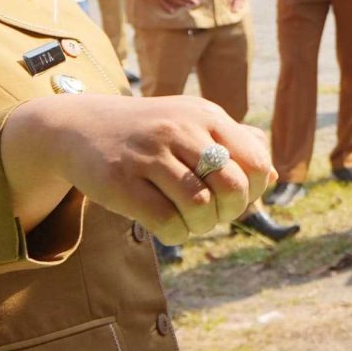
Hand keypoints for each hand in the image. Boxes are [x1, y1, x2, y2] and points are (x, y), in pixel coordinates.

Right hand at [2, 96, 275, 244]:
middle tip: (213, 215)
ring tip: (188, 222)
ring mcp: (148, 154)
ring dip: (200, 227)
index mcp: (205, 115)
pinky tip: (168, 229)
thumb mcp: (192, 124)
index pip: (257, 162)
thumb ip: (235, 144)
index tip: (232, 198)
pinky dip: (175, 235)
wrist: (78, 126)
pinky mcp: (120, 180)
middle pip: (233, 187)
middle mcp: (179, 129)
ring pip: (200, 207)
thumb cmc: (148, 133)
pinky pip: (165, 221)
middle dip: (230, 213)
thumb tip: (273, 177)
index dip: (254, 191)